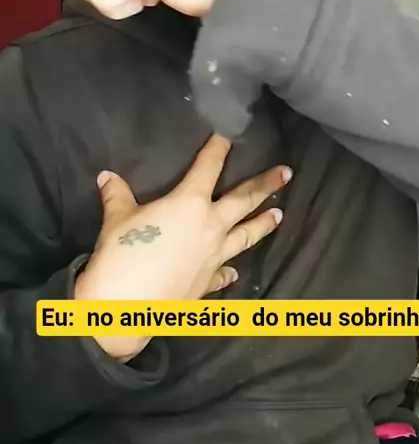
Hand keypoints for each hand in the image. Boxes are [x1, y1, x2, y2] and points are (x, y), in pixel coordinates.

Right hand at [75, 134, 290, 359]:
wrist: (124, 308)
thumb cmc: (122, 254)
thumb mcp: (117, 218)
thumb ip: (117, 195)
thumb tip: (106, 176)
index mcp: (190, 203)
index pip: (208, 167)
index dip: (218, 148)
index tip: (229, 135)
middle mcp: (210, 226)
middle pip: (244, 200)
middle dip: (266, 185)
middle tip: (286, 173)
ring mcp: (214, 257)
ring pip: (246, 236)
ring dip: (263, 224)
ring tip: (279, 214)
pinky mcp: (208, 283)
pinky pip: (225, 274)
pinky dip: (231, 272)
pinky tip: (235, 272)